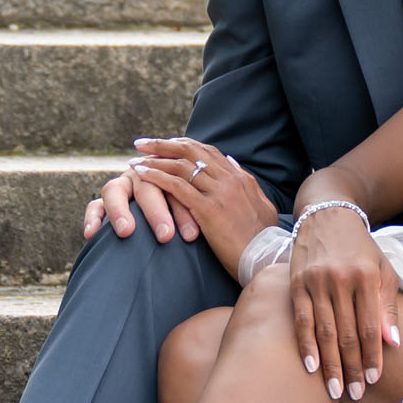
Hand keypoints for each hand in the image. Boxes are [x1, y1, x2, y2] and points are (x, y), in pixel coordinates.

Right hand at [83, 161, 200, 245]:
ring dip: (121, 210)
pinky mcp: (103, 201)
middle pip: (147, 187)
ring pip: (116, 191)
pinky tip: (91, 234)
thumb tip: (215, 232)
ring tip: (127, 232)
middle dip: (157, 212)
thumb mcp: (195, 213)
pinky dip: (92, 217)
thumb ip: (200, 212)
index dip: (183, 210)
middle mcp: (142, 176)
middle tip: (166, 236)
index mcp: (169, 175)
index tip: (193, 236)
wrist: (161, 227)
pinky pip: (95, 206)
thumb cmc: (188, 220)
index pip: (174, 186)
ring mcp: (121, 187)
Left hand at [123, 138, 279, 275]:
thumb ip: (245, 182)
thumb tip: (231, 161)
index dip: (183, 145)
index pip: (207, 151)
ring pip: (182, 166)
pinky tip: (141, 175)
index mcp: (240, 178)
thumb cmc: (263, 239)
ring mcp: (219, 193)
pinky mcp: (209, 209)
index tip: (164, 144)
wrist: (268, 259)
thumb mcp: (260, 204)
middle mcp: (230, 179)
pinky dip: (157, 177)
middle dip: (163, 145)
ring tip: (134, 160)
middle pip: (191, 151)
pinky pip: (177, 187)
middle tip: (141, 143)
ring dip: (154, 160)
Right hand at [288, 206, 401, 402]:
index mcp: (367, 276)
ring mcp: (317, 281)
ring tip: (335, 389)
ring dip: (330, 364)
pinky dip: (306, 345)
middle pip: (347, 333)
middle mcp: (341, 279)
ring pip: (324, 331)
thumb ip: (387, 306)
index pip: (370, 326)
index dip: (372, 355)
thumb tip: (392, 342)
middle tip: (354, 394)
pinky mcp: (296, 283)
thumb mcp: (382, 269)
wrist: (328, 215)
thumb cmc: (361, 247)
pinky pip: (301, 320)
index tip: (373, 379)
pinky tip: (311, 367)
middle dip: (352, 367)